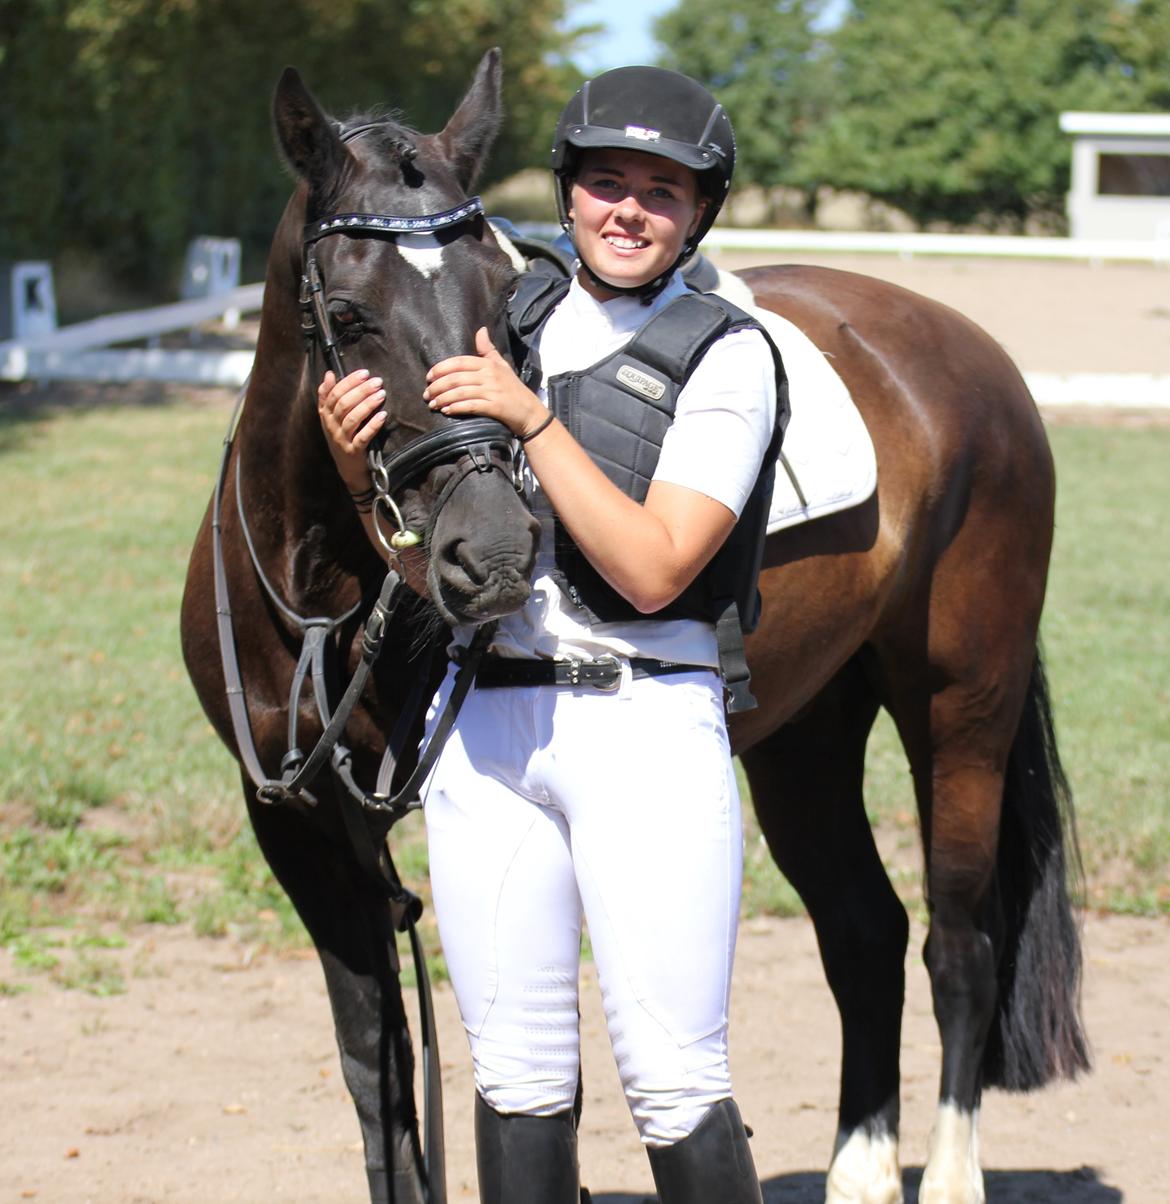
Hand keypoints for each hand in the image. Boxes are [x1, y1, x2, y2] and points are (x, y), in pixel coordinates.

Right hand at [317, 368, 385, 489]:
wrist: (349, 469)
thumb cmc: (343, 438)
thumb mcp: (332, 418)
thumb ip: (328, 396)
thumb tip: (329, 374)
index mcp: (326, 416)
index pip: (333, 394)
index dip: (348, 382)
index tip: (364, 373)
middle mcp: (331, 427)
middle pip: (343, 404)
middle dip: (360, 390)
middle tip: (377, 381)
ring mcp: (341, 440)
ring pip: (352, 419)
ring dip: (367, 404)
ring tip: (381, 394)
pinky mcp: (354, 452)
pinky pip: (363, 437)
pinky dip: (373, 425)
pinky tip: (383, 415)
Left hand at [424, 327, 547, 437]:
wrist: (530, 413)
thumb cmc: (513, 389)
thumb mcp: (502, 366)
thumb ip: (488, 350)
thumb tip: (481, 330)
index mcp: (488, 364)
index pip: (459, 362)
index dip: (441, 368)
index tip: (429, 377)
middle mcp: (489, 375)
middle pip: (456, 378)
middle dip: (437, 386)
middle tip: (426, 395)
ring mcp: (492, 391)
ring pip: (460, 392)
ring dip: (443, 399)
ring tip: (433, 404)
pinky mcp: (494, 406)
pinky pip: (470, 405)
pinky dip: (456, 408)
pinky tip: (447, 410)